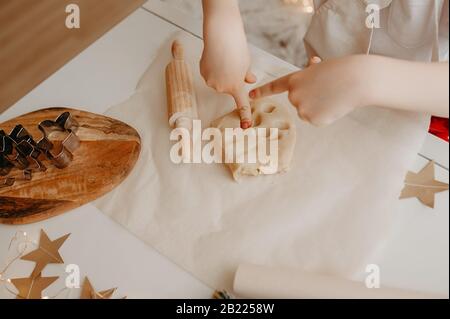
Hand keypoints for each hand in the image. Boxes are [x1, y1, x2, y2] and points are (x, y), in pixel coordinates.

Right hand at [200, 0, 255, 126]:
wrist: (220, 35)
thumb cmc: (236, 47)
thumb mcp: (246, 63)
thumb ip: (246, 75)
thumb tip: (249, 80)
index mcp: (236, 86)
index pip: (242, 105)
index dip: (244, 116)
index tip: (246, 127)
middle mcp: (222, 87)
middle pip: (228, 87)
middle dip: (231, 78)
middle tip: (233, 63)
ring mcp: (210, 81)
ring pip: (218, 81)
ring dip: (221, 73)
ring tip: (223, 58)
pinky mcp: (202, 73)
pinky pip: (209, 74)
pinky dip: (212, 68)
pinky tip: (215, 57)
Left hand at [249, 55, 370, 125]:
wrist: (355, 80)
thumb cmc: (341, 70)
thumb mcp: (322, 67)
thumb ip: (312, 71)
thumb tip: (313, 63)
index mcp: (295, 80)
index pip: (275, 86)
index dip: (262, 91)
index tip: (250, 96)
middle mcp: (294, 95)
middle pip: (298, 102)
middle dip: (310, 98)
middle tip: (326, 90)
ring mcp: (301, 108)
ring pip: (307, 112)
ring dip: (318, 107)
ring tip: (332, 97)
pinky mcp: (312, 119)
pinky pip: (316, 120)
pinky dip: (325, 115)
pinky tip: (334, 106)